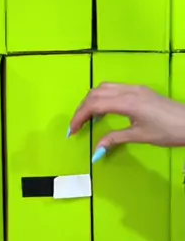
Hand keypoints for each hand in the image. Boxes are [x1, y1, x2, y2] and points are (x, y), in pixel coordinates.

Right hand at [69, 83, 184, 156]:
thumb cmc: (168, 131)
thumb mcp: (139, 136)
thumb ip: (115, 139)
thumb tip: (95, 151)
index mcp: (127, 101)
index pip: (94, 104)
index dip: (79, 117)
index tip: (72, 131)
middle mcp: (129, 90)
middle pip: (96, 93)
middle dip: (82, 109)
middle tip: (76, 127)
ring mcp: (135, 88)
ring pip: (104, 88)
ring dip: (91, 101)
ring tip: (87, 120)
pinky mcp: (140, 91)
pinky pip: (114, 89)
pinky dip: (102, 98)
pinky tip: (103, 112)